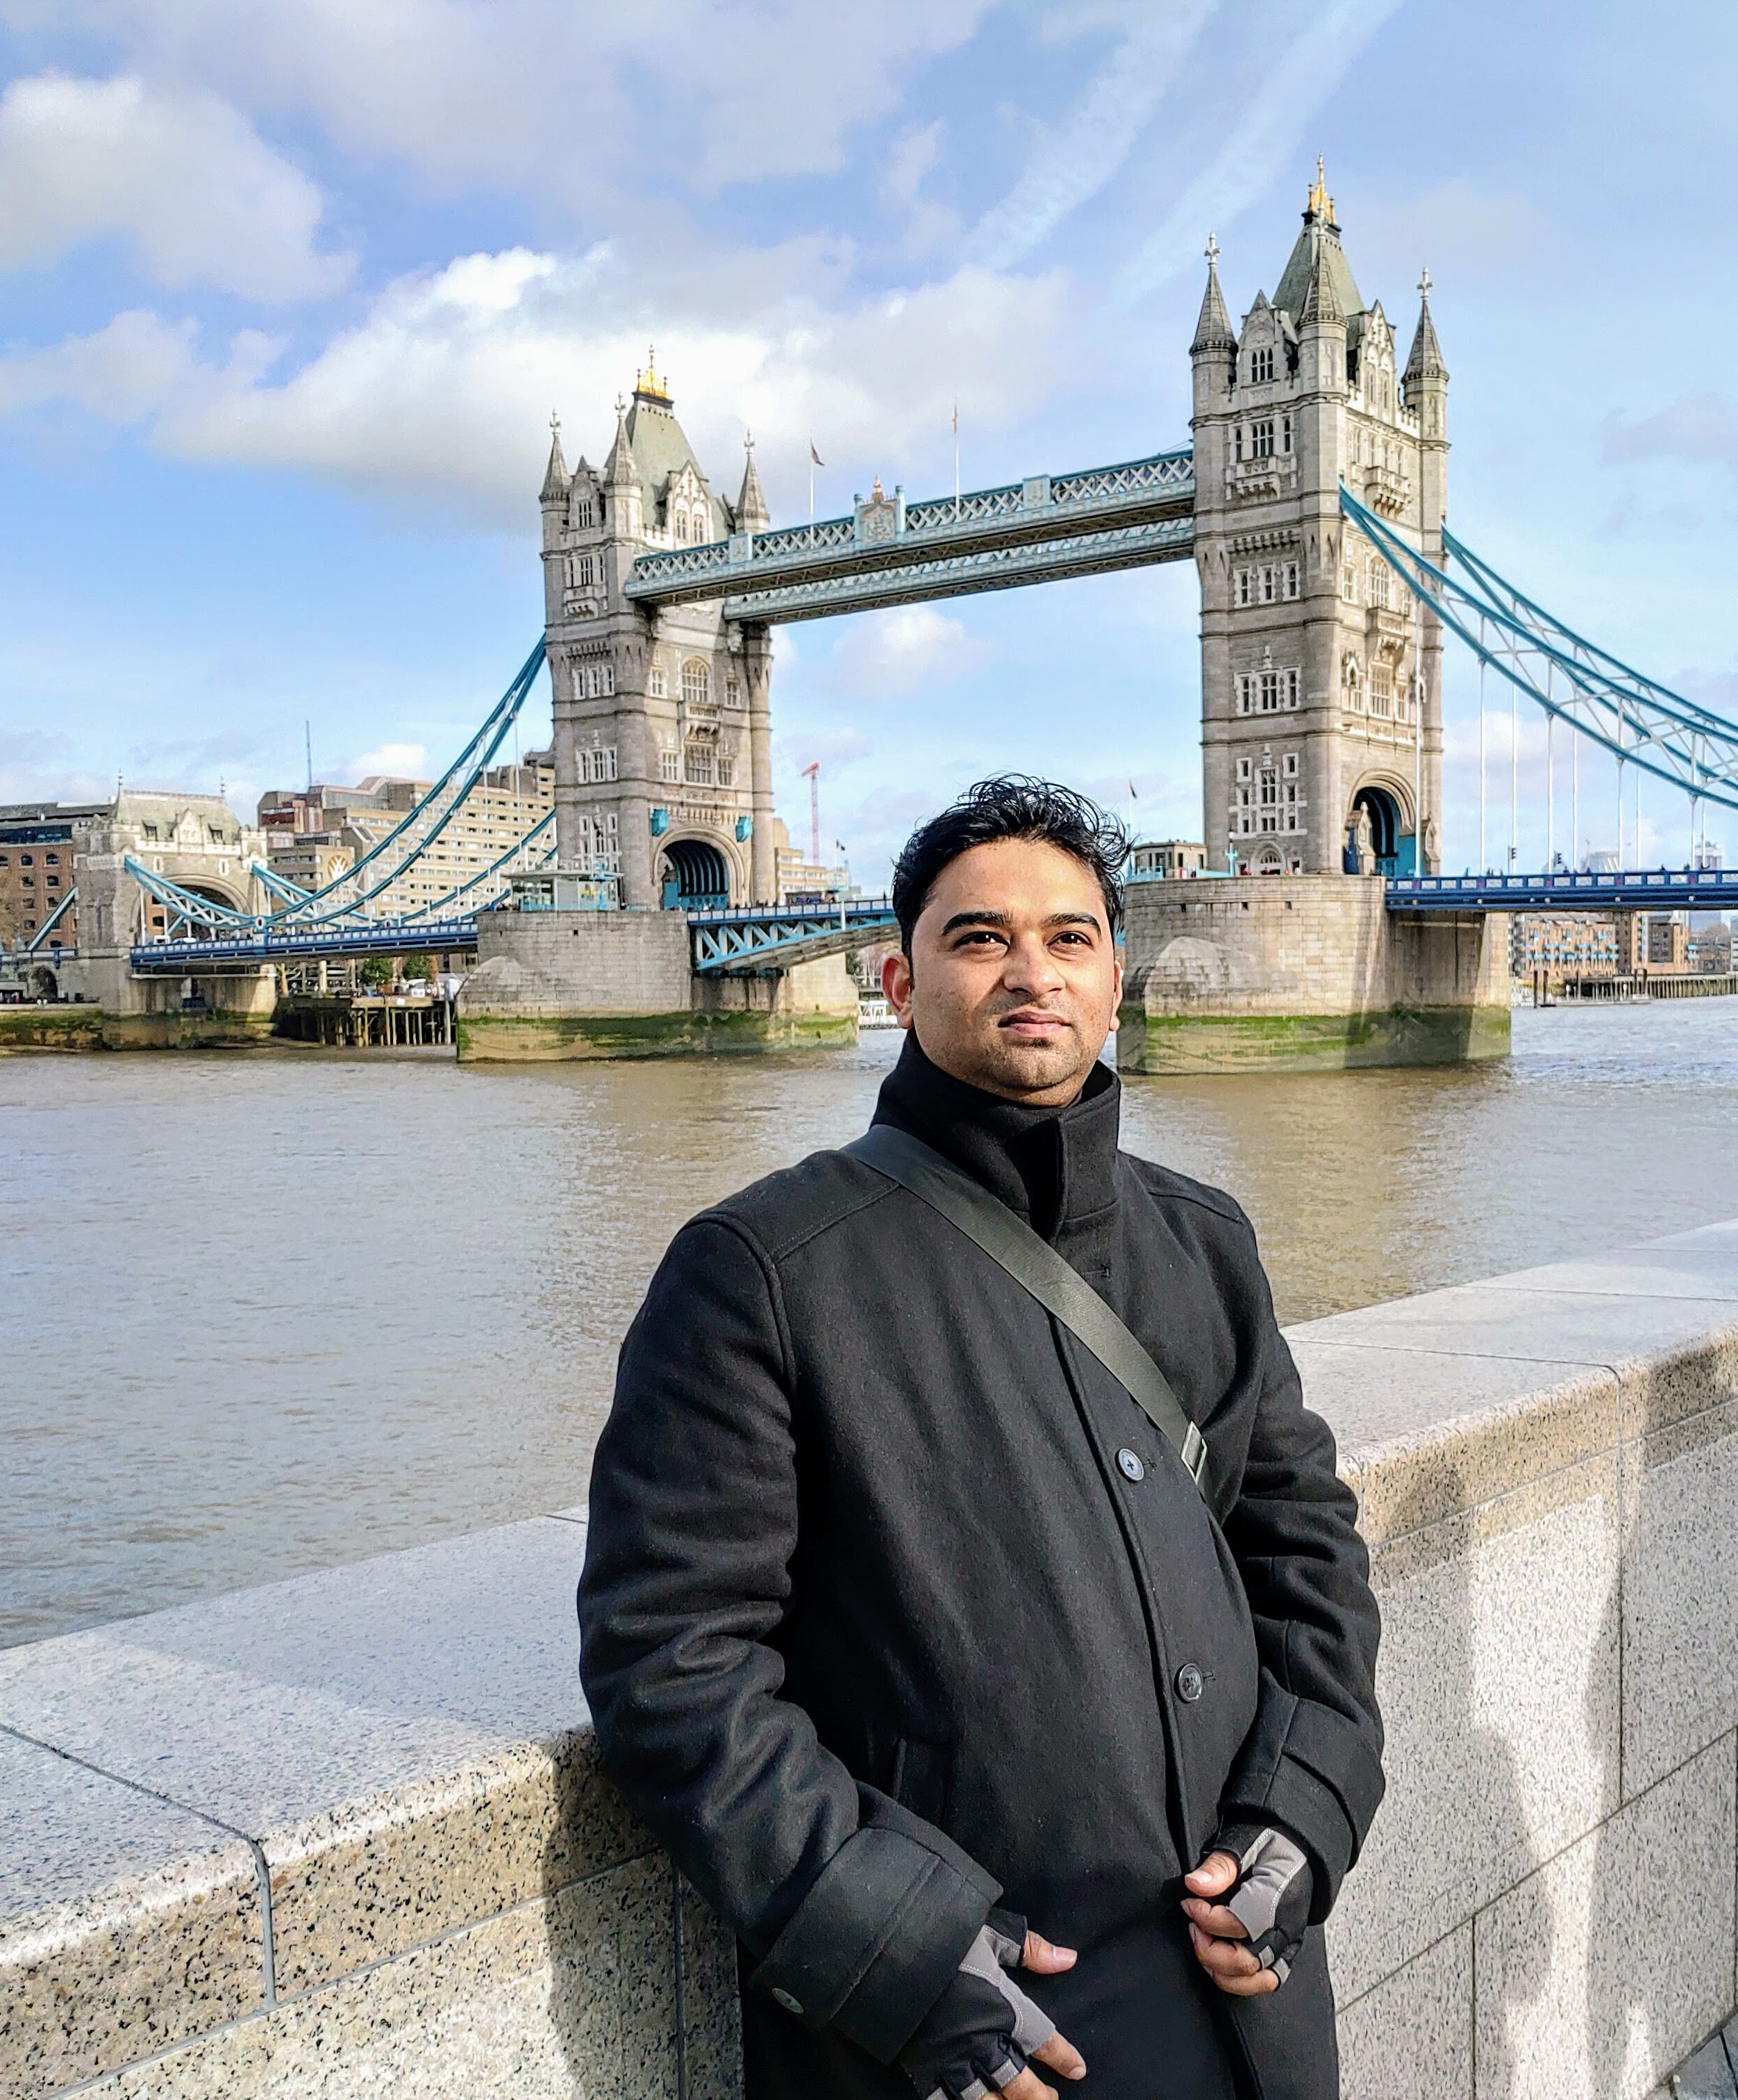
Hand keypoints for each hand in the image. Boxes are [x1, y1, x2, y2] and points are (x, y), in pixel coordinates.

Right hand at [899, 1916, 1085, 2099]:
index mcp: (1003, 2005)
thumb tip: (1069, 1959)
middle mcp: (982, 2038)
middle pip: (1019, 2082)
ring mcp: (951, 2057)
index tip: (1078, 2068)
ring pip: (985, 2098)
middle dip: (1038, 2096)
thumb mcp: (990, 1930)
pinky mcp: (922, 2065)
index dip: (1062, 2056)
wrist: (887, 1947)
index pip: (1043, 2039)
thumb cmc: (942, 1933)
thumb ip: (1030, 1948)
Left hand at [1181, 1825, 1311, 1995]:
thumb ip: (1219, 1866)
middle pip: (1246, 1962)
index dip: (1204, 1918)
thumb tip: (1193, 1885)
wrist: (1297, 1847)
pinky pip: (1269, 1979)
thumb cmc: (1269, 1842)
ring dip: (1224, 1972)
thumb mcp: (1243, 1842)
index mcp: (1277, 1898)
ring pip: (1258, 1980)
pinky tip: (1223, 1964)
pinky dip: (1243, 1981)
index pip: (1237, 1925)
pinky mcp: (1287, 1951)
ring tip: (1206, 1947)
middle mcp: (1286, 1928)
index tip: (1188, 1903)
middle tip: (1194, 1928)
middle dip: (1210, 1951)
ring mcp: (1289, 1943)